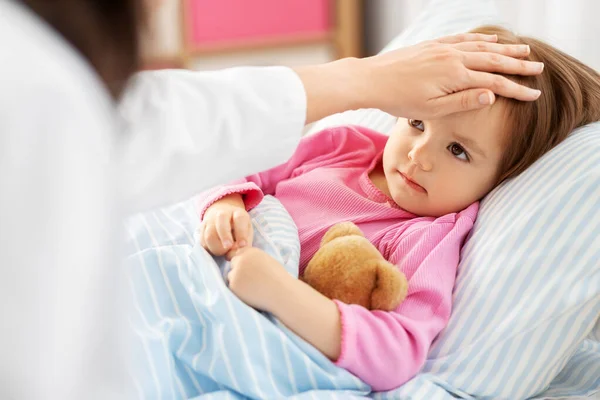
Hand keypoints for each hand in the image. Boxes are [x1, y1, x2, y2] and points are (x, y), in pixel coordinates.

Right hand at [199, 194, 252, 256]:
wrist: (224, 216)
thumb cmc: (239, 227)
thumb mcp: (247, 230)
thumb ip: (245, 240)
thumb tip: (238, 252)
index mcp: (237, 213)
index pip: (239, 219)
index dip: (241, 233)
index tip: (243, 245)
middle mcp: (223, 214)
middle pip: (221, 224)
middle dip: (225, 237)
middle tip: (229, 247)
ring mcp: (210, 220)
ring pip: (209, 234)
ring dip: (216, 247)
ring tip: (223, 252)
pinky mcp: (202, 228)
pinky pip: (203, 240)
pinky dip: (209, 248)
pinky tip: (216, 250)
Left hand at [228, 247, 290, 310]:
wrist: (281, 292)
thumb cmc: (279, 278)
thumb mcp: (267, 260)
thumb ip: (254, 259)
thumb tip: (245, 261)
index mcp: (251, 251)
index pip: (240, 253)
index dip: (244, 262)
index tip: (250, 269)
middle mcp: (241, 259)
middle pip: (233, 263)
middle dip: (239, 270)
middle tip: (250, 280)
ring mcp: (236, 271)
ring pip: (231, 276)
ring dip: (238, 281)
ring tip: (253, 287)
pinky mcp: (233, 284)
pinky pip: (232, 287)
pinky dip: (239, 291)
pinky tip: (251, 293)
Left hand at [355, 32, 543, 118]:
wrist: (371, 79)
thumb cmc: (399, 99)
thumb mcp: (431, 109)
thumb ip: (463, 101)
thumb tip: (493, 94)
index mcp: (455, 76)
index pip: (495, 82)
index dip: (516, 89)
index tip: (535, 94)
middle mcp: (453, 57)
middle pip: (494, 60)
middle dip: (519, 64)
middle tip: (539, 68)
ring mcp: (443, 48)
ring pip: (481, 46)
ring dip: (504, 48)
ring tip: (524, 49)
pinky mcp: (432, 44)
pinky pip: (463, 38)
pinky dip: (481, 39)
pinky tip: (490, 40)